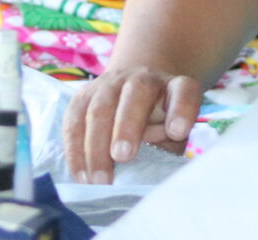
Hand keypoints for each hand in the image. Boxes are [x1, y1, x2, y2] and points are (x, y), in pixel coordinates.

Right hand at [63, 65, 202, 184]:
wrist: (136, 91)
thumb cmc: (162, 122)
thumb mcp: (174, 133)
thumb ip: (167, 143)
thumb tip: (145, 163)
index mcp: (175, 87)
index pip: (184, 92)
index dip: (181, 110)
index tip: (177, 131)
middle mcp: (144, 78)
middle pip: (136, 93)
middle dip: (127, 126)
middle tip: (123, 157)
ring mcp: (111, 83)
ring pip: (100, 108)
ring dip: (97, 146)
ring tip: (99, 180)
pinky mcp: (83, 96)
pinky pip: (74, 120)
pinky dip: (76, 150)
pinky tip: (81, 175)